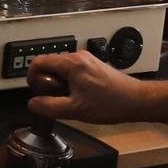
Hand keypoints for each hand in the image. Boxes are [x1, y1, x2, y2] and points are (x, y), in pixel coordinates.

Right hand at [27, 51, 145, 123]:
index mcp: (72, 63)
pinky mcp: (94, 65)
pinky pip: (73, 70)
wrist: (136, 101)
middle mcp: (79, 56)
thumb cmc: (111, 103)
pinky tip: (79, 96)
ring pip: (61, 67)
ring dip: (58, 82)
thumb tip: (33, 104)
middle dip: (46, 81)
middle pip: (50, 63)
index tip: (35, 89)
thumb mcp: (75, 110)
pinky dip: (70, 81)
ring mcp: (88, 60)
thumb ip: (50, 107)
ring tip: (69, 98)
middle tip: (54, 97)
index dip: (31, 76)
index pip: (39, 61)